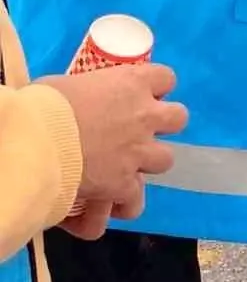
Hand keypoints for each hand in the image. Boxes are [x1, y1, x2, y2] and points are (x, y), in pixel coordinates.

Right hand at [39, 63, 186, 223]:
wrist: (34, 142)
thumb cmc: (44, 105)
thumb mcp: (67, 85)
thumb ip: (87, 93)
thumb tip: (79, 101)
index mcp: (132, 83)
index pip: (165, 78)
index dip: (155, 87)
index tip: (139, 95)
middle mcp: (144, 116)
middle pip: (178, 118)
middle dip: (163, 125)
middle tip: (139, 130)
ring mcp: (138, 152)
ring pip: (166, 160)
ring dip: (148, 163)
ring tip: (125, 166)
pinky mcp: (124, 185)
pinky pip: (136, 201)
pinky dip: (124, 203)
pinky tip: (111, 201)